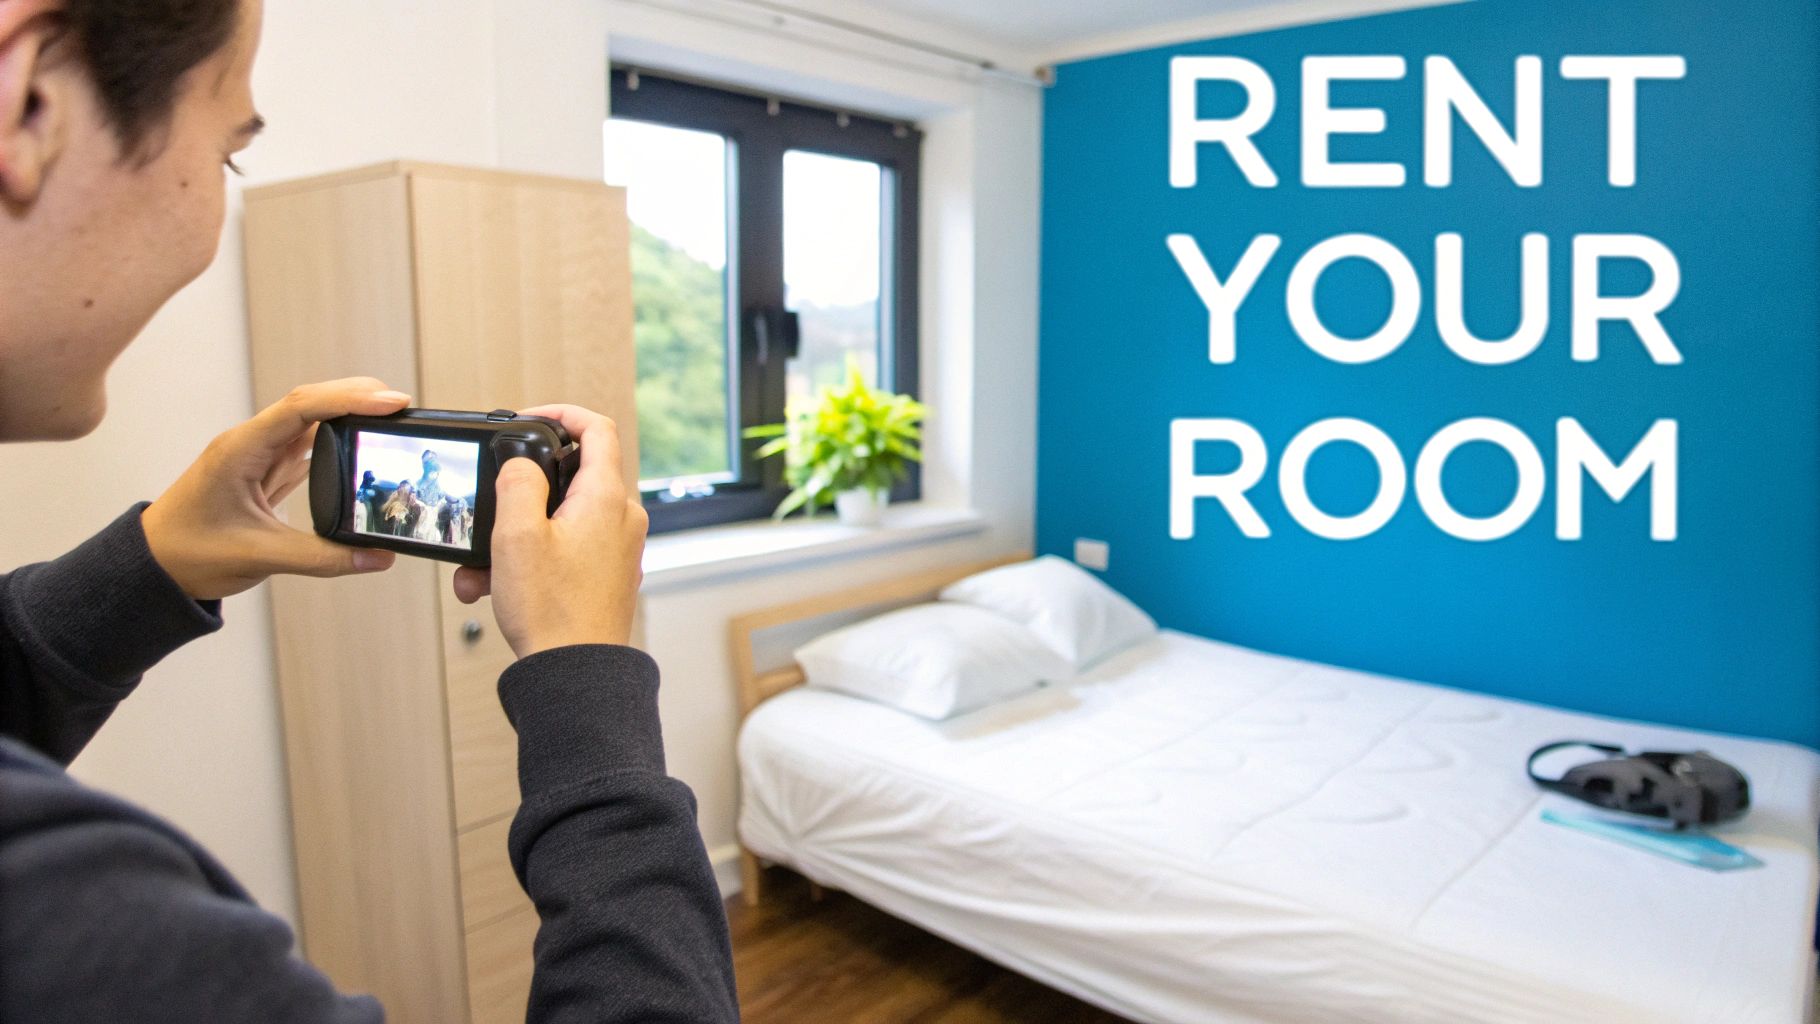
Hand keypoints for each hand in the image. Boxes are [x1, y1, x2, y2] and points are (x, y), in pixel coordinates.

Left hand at [141, 379, 412, 600]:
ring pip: (311, 420)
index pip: (302, 408)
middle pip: (310, 402)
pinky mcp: (265, 472)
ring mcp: (258, 456)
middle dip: (357, 395)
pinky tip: (362, 444)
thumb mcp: (259, 557)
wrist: (154, 566)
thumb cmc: (188, 554)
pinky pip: (307, 445)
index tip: (392, 402)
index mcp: (241, 450)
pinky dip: (338, 440)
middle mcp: (251, 444)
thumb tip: (378, 558)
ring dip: (349, 413)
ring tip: (391, 418)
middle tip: (402, 405)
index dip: (350, 399)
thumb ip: (322, 558)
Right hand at [452, 405, 646, 657]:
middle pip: (570, 478)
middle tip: (489, 508)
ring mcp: (617, 548)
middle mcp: (622, 518)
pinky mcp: (607, 575)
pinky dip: (529, 560)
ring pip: (558, 521)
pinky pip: (564, 550)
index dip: (562, 414)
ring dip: (512, 538)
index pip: (598, 428)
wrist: (575, 676)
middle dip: (519, 495)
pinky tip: (493, 587)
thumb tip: (523, 462)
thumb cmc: (552, 612)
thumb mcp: (517, 535)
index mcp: (607, 498)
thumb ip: (518, 483)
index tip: (529, 418)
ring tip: (479, 569)